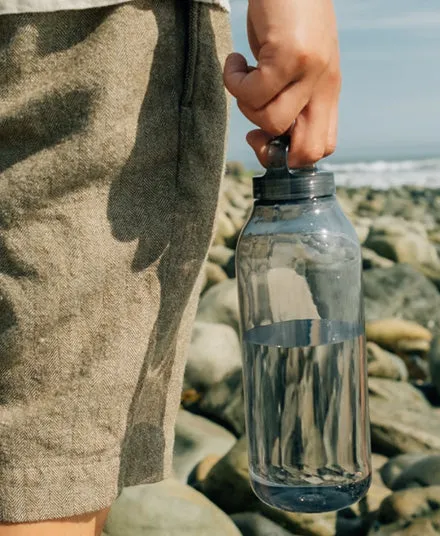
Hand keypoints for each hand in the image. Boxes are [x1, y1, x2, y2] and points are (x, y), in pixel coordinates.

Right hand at [223, 0, 340, 167]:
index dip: (292, 159)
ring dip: (245, 105)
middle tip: (251, 133)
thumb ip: (291, 94)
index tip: (265, 139)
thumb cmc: (287, 13)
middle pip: (309, 150)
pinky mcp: (289, 54)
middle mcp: (324, 85)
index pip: (323, 147)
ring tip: (242, 75)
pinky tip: (234, 61)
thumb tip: (270, 131)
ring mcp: (310, 70)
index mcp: (327, 90)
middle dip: (273, 152)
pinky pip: (252, 91)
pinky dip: (233, 81)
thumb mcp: (296, 62)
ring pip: (272, 121)